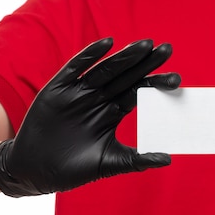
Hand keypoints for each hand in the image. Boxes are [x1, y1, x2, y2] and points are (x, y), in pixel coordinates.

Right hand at [0, 37, 180, 196]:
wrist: (36, 171)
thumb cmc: (75, 168)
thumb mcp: (110, 163)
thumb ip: (138, 160)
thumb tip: (169, 159)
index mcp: (113, 112)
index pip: (139, 93)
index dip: (156, 84)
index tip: (177, 80)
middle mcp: (99, 98)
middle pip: (127, 76)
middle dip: (146, 63)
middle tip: (168, 49)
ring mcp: (79, 91)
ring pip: (107, 69)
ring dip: (125, 56)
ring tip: (146, 45)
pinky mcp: (58, 88)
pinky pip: (76, 68)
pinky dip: (90, 55)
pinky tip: (107, 44)